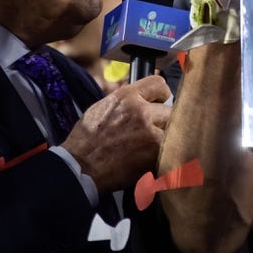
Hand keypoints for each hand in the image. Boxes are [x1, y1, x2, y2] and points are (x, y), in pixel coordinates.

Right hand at [63, 75, 172, 191]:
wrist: (79, 167)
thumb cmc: (86, 140)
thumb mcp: (103, 108)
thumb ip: (127, 101)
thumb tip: (146, 99)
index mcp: (126, 97)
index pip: (159, 84)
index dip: (161, 94)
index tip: (160, 101)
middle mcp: (141, 111)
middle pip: (170, 110)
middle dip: (163, 120)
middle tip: (151, 130)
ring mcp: (150, 132)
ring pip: (172, 130)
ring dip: (164, 137)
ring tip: (147, 145)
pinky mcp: (155, 152)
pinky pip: (169, 148)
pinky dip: (162, 153)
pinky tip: (147, 157)